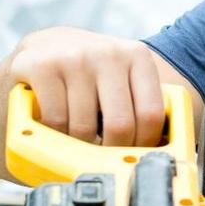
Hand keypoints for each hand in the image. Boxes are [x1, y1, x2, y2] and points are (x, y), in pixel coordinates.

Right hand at [8, 27, 165, 146]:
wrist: (40, 48)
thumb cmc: (87, 75)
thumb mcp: (120, 79)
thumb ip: (140, 105)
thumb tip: (164, 148)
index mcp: (137, 56)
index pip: (151, 114)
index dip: (143, 145)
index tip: (132, 155)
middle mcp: (108, 53)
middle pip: (120, 125)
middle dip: (111, 152)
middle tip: (103, 157)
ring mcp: (73, 58)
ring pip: (84, 129)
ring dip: (78, 145)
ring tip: (76, 138)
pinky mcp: (40, 66)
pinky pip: (54, 121)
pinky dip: (52, 135)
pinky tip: (53, 127)